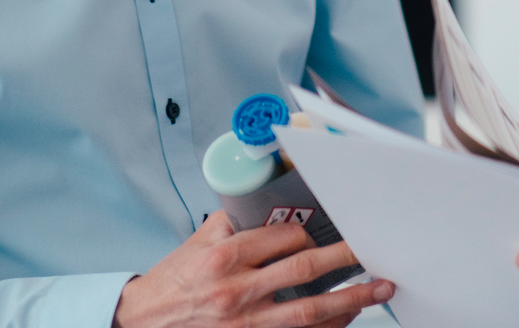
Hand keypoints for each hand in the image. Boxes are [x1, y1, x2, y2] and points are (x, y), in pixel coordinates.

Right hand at [113, 211, 393, 327]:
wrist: (140, 326)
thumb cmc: (171, 284)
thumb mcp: (196, 244)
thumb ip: (232, 224)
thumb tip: (266, 203)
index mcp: (225, 258)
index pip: (283, 238)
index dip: (310, 234)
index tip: (325, 231)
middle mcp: (237, 291)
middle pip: (304, 271)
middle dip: (345, 259)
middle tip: (373, 251)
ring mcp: (245, 324)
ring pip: (309, 312)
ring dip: (350, 299)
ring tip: (378, 289)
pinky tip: (348, 317)